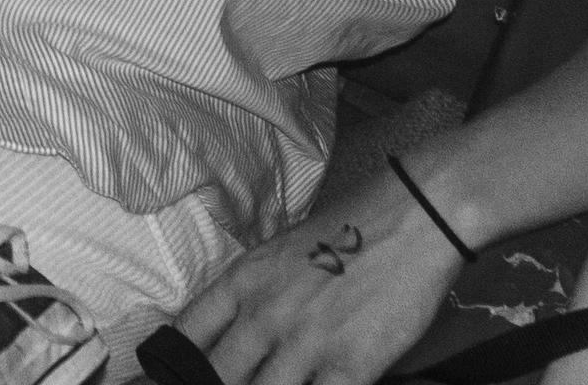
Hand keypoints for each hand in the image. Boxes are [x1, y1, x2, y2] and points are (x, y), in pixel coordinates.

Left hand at [168, 172, 467, 384]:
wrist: (411, 218)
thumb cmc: (349, 229)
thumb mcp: (280, 252)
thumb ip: (254, 293)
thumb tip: (238, 332)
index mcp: (243, 281)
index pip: (188, 335)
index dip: (176, 364)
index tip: (176, 378)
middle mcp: (265, 315)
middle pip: (219, 376)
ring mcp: (305, 343)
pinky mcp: (350, 365)